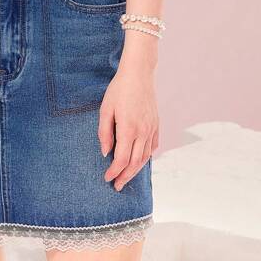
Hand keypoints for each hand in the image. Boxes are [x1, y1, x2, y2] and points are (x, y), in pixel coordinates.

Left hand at [98, 65, 158, 190]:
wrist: (139, 74)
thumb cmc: (119, 90)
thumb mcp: (106, 109)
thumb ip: (104, 132)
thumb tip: (105, 153)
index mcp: (128, 129)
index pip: (122, 159)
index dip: (114, 172)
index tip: (107, 179)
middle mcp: (143, 131)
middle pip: (135, 162)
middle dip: (125, 177)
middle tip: (117, 186)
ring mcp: (151, 128)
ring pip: (145, 157)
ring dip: (136, 170)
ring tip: (127, 177)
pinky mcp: (156, 124)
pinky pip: (153, 146)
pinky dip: (147, 157)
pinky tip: (140, 160)